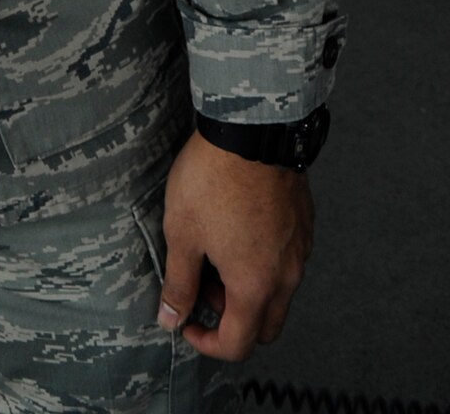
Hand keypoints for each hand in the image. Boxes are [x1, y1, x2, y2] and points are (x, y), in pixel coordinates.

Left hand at [159, 129, 314, 360]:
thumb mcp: (182, 233)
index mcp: (255, 287)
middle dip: (233, 320)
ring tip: (216, 251)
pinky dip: (264, 262)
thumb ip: (179, 283)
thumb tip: (171, 319)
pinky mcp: (303, 224)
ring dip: (249, 290)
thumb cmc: (212, 181)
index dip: (207, 343)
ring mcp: (300, 249)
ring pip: (279, 293)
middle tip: (203, 286)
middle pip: (265, 325)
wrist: (251, 130)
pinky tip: (238, 230)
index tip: (186, 322)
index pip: (238, 344)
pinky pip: (288, 261)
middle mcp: (287, 276)